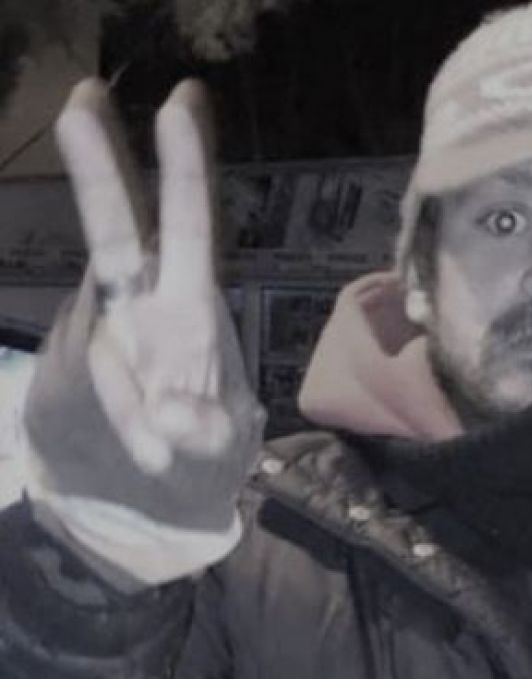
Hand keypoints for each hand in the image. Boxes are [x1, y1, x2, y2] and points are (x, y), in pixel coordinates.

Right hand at [50, 77, 248, 474]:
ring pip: (99, 338)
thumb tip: (173, 418)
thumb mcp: (223, 441)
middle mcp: (139, 309)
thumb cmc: (198, 440)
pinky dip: (129, 427)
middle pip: (115, 233)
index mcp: (189, 300)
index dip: (187, 166)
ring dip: (126, 385)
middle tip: (81, 99)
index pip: (190, 223)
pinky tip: (157, 455)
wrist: (139, 491)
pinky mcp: (74, 381)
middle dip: (98, 173)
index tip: (184, 99)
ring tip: (166, 444)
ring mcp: (102, 343)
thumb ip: (209, 430)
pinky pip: (98, 397)